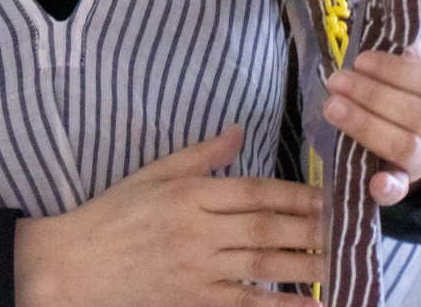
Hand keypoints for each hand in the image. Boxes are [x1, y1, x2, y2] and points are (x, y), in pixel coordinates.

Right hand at [14, 123, 325, 306]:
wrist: (71, 268)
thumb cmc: (111, 216)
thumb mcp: (153, 174)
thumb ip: (201, 155)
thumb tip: (239, 130)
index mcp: (188, 194)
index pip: (253, 192)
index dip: (294, 194)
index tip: (327, 195)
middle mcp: (197, 232)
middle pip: (266, 229)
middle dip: (312, 228)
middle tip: (349, 227)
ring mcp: (197, 271)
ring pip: (263, 267)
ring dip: (307, 264)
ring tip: (342, 261)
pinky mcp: (194, 302)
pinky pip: (246, 305)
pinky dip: (282, 306)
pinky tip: (313, 304)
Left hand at [322, 46, 420, 204]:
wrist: (414, 138)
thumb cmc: (403, 93)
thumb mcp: (409, 71)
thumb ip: (400, 53)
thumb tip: (379, 30)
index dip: (394, 70)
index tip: (360, 60)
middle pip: (416, 114)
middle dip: (372, 96)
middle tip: (336, 81)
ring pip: (405, 147)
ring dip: (366, 126)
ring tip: (332, 107)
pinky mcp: (407, 182)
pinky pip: (401, 189)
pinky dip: (389, 188)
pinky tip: (374, 182)